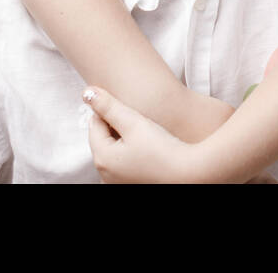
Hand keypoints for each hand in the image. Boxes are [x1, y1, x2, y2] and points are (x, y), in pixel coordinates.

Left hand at [85, 86, 200, 182]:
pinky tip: (147, 149)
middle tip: (138, 120)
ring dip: (123, 140)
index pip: (94, 124)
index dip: (110, 110)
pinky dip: (130, 153)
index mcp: (102, 158)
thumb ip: (108, 106)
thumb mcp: (133, 121)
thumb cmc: (162, 148)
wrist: (190, 173)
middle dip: (115, 126)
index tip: (128, 106)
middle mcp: (105, 175)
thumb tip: (86, 92)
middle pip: (102, 139)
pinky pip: (123, 163)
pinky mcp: (131, 185)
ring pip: (113, 151)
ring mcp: (117, 183)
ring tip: (145, 134)